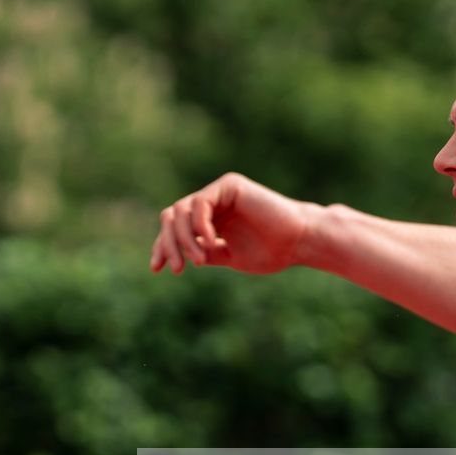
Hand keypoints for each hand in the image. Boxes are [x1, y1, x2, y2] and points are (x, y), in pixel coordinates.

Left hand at [149, 174, 321, 275]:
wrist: (299, 242)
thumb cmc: (271, 252)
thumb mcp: (228, 257)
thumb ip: (204, 252)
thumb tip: (175, 257)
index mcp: (210, 220)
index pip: (175, 229)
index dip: (163, 246)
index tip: (157, 268)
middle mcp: (211, 203)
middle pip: (171, 217)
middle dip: (168, 243)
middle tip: (176, 268)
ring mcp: (219, 193)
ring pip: (181, 210)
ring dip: (183, 238)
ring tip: (198, 260)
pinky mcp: (229, 186)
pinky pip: (200, 203)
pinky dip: (199, 225)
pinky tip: (210, 242)